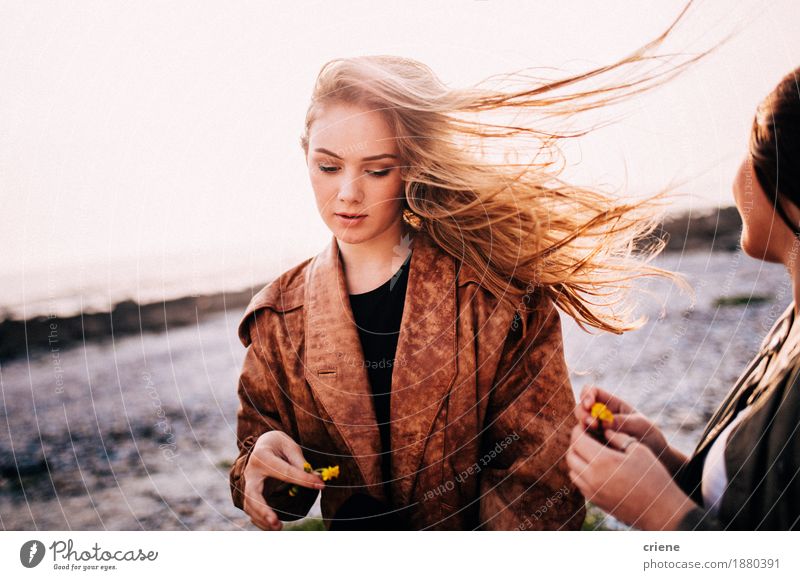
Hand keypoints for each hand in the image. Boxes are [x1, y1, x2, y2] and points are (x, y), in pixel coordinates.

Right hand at [242, 431, 324, 530]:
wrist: (262, 444)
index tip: (320, 485)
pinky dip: (260, 521)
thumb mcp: (289, 446)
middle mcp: (250, 472)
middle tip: (276, 522)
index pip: (284, 472)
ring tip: (279, 527)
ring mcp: (247, 484)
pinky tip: (272, 527)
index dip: (303, 479)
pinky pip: (252, 511)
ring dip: (263, 519)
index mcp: (262, 456)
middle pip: (253, 494)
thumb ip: (300, 462)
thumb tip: (316, 479)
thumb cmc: (278, 445)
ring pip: (250, 506)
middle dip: (264, 510)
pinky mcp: (249, 495)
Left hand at [567, 424, 696, 529]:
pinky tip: (596, 468)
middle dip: (576, 443)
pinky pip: (579, 484)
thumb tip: (604, 431)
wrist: (660, 510)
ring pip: (572, 470)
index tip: (586, 425)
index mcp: (603, 461)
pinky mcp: (595, 502)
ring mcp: (592, 492)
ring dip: (577, 459)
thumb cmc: (653, 477)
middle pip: (571, 455)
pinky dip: (581, 473)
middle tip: (587, 437)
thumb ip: (618, 437)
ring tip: (591, 452)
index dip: (579, 430)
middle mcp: (592, 478)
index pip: (577, 440)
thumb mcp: (639, 450)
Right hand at [576, 384, 685, 474]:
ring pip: (579, 425)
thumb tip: (604, 422)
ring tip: (595, 434)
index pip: (592, 392)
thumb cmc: (650, 437)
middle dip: (583, 414)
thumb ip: (623, 422)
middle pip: (581, 408)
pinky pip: (582, 441)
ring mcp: (596, 432)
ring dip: (582, 428)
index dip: (587, 395)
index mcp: (612, 405)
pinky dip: (583, 442)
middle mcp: (601, 416)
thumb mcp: (641, 426)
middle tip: (593, 424)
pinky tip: (594, 447)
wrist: (655, 460)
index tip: (590, 405)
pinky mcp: (594, 446)